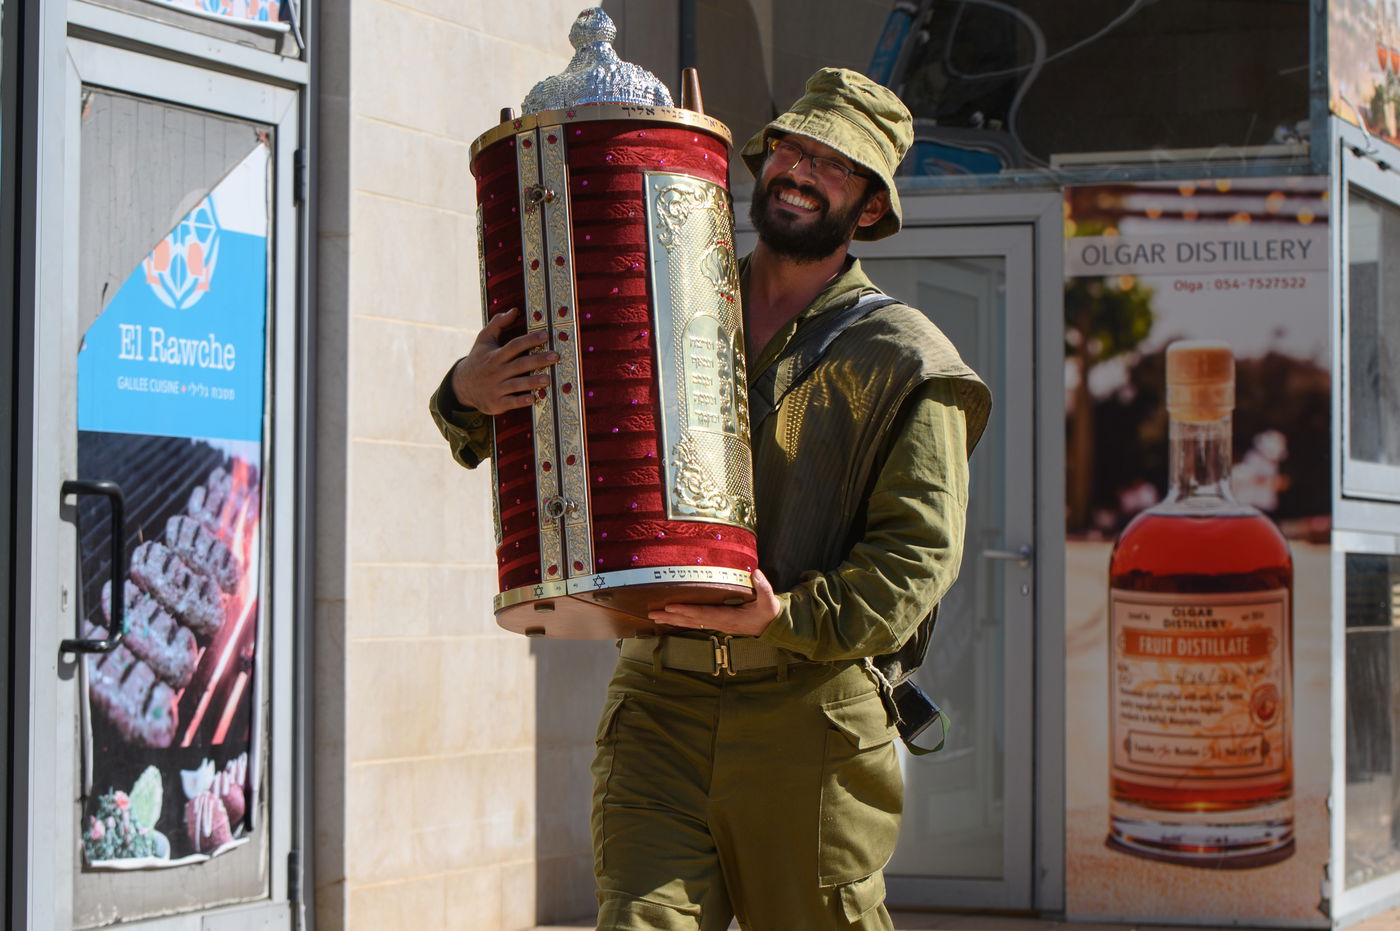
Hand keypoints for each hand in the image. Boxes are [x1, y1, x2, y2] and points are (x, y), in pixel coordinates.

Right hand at [450, 308, 557, 413]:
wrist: (462, 386)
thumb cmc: (479, 359)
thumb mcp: (484, 340)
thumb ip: (498, 324)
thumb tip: (514, 310)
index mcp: (495, 355)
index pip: (514, 346)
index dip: (530, 340)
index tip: (545, 335)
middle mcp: (496, 371)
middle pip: (519, 364)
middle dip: (538, 360)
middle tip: (555, 356)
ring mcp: (496, 388)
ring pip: (517, 384)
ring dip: (532, 382)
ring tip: (548, 379)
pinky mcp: (496, 403)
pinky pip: (510, 402)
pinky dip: (521, 401)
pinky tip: (533, 399)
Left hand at [648, 570, 780, 636]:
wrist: (771, 627)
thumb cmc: (768, 613)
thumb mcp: (769, 601)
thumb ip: (764, 588)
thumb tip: (755, 574)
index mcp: (729, 618)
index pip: (704, 614)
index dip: (687, 610)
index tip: (670, 606)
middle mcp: (719, 623)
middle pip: (691, 620)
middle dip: (671, 617)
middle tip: (652, 613)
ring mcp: (716, 625)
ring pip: (690, 623)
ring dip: (672, 620)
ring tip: (654, 617)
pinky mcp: (716, 623)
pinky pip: (695, 623)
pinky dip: (681, 621)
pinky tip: (670, 619)